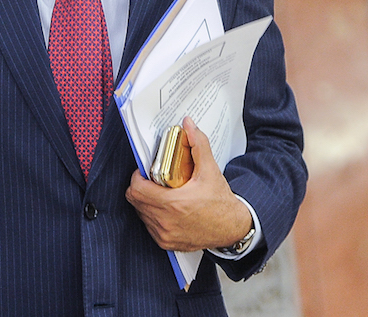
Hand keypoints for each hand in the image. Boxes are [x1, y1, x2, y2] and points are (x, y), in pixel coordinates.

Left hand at [125, 117, 251, 251]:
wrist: (233, 227)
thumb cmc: (220, 201)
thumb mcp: (210, 170)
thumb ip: (198, 144)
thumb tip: (188, 124)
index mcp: (173, 203)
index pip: (136, 189)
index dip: (137, 177)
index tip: (145, 172)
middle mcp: (166, 221)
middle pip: (135, 201)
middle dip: (140, 188)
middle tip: (152, 180)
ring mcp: (165, 235)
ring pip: (140, 214)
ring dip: (145, 202)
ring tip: (159, 193)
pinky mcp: (166, 243)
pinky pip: (148, 226)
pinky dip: (152, 216)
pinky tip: (164, 209)